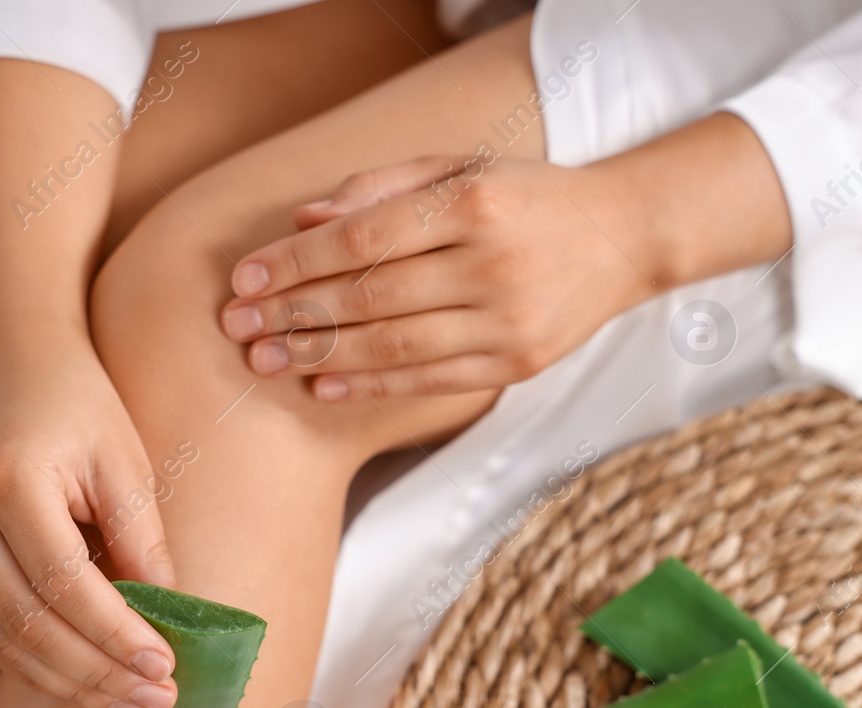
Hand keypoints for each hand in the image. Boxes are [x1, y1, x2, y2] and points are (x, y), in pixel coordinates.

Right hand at [0, 346, 179, 707]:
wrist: (10, 361)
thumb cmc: (80, 405)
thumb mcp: (126, 463)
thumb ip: (144, 543)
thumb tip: (171, 624)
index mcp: (9, 485)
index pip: (66, 586)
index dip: (118, 636)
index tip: (167, 670)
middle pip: (29, 625)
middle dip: (98, 675)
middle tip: (157, 704)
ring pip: (3, 641)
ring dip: (69, 684)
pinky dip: (36, 666)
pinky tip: (85, 684)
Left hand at [218, 155, 658, 398]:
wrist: (623, 238)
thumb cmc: (527, 197)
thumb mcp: (461, 168)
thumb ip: (382, 188)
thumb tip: (303, 222)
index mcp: (474, 205)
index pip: (365, 238)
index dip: (298, 263)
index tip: (246, 278)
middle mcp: (493, 265)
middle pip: (373, 297)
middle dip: (296, 313)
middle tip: (238, 327)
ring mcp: (510, 322)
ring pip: (397, 346)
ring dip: (323, 355)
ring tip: (267, 360)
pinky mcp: (520, 365)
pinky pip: (432, 380)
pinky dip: (373, 386)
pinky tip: (325, 385)